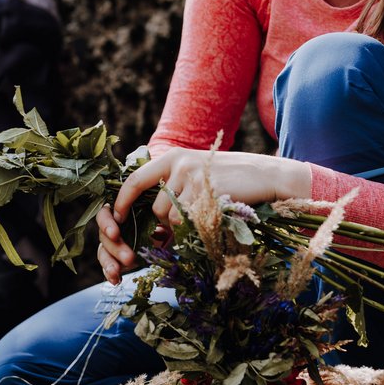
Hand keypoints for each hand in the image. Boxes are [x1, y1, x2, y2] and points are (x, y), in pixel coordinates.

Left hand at [95, 148, 311, 283]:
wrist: (265, 175)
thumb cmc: (230, 178)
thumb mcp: (197, 172)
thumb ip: (174, 187)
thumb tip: (153, 221)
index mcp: (172, 157)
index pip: (135, 180)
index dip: (122, 202)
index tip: (118, 218)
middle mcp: (178, 164)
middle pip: (156, 208)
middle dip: (166, 226)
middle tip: (185, 227)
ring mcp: (192, 178)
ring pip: (172, 218)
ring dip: (184, 227)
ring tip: (205, 216)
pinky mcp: (206, 192)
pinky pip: (190, 221)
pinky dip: (198, 226)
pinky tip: (214, 215)